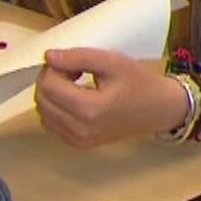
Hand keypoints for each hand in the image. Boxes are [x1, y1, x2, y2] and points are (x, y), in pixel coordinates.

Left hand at [35, 48, 187, 148]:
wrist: (159, 109)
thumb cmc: (140, 84)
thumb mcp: (113, 62)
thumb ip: (79, 57)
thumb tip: (48, 56)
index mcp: (89, 110)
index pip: (49, 86)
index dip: (53, 68)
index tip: (73, 62)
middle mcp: (80, 130)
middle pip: (41, 100)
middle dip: (50, 80)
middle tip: (73, 70)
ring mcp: (78, 140)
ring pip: (43, 113)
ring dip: (50, 94)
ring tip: (75, 84)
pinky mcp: (78, 144)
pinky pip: (51, 124)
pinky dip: (54, 108)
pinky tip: (73, 99)